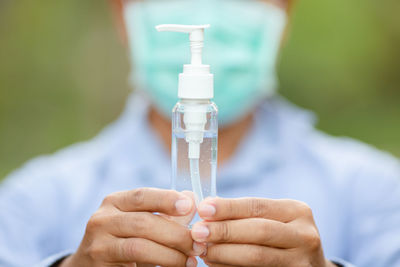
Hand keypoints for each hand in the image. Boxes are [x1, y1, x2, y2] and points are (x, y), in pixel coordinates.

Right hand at [61, 188, 204, 266]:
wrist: (91, 265)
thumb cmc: (123, 239)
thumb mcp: (141, 221)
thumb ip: (165, 211)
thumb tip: (191, 198)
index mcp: (114, 202)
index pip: (141, 195)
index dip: (166, 199)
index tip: (190, 206)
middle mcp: (102, 220)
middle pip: (143, 222)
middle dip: (176, 234)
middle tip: (198, 245)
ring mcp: (98, 245)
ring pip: (138, 247)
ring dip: (170, 255)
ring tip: (189, 261)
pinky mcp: (100, 266)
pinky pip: (133, 266)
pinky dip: (158, 266)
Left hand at [191, 197, 335, 266]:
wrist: (307, 264)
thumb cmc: (281, 236)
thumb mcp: (273, 218)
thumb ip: (245, 214)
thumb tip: (207, 210)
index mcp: (297, 211)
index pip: (258, 206)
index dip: (229, 207)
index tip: (203, 209)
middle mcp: (304, 235)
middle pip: (259, 230)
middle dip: (224, 230)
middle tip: (198, 232)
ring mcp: (301, 261)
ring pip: (257, 256)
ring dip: (224, 253)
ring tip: (203, 250)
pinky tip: (215, 264)